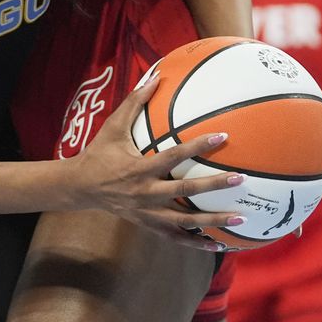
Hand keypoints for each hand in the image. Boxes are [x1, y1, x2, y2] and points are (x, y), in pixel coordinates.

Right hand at [72, 75, 244, 249]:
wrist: (80, 187)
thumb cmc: (99, 153)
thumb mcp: (113, 126)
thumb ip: (135, 102)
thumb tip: (156, 77)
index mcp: (139, 167)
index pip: (174, 155)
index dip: (199, 145)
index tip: (223, 137)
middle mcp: (145, 192)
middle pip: (185, 191)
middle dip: (214, 185)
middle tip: (240, 179)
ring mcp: (147, 212)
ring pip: (185, 220)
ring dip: (213, 220)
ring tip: (240, 218)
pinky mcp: (147, 224)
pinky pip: (175, 237)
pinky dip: (196, 243)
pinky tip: (217, 245)